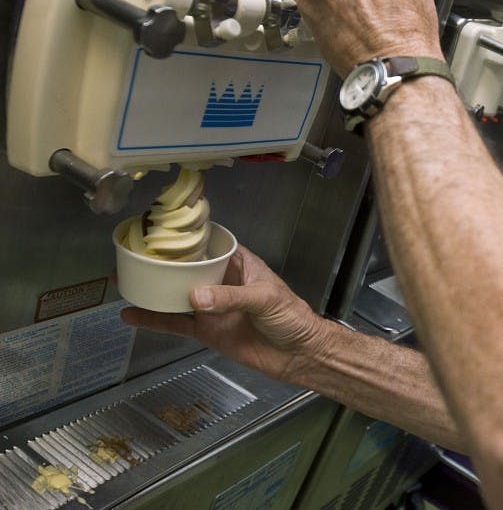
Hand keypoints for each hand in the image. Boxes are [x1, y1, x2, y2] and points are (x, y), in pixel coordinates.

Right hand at [120, 245, 331, 384]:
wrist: (299, 355)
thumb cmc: (292, 317)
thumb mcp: (265, 299)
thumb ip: (231, 297)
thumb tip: (195, 297)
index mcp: (239, 264)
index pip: (211, 243)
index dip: (188, 236)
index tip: (160, 228)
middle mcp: (222, 282)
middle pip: (187, 268)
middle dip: (161, 262)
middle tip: (131, 255)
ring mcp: (212, 307)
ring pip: (176, 294)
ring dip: (152, 289)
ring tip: (123, 280)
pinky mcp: (207, 331)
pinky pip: (176, 323)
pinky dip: (154, 320)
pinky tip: (132, 316)